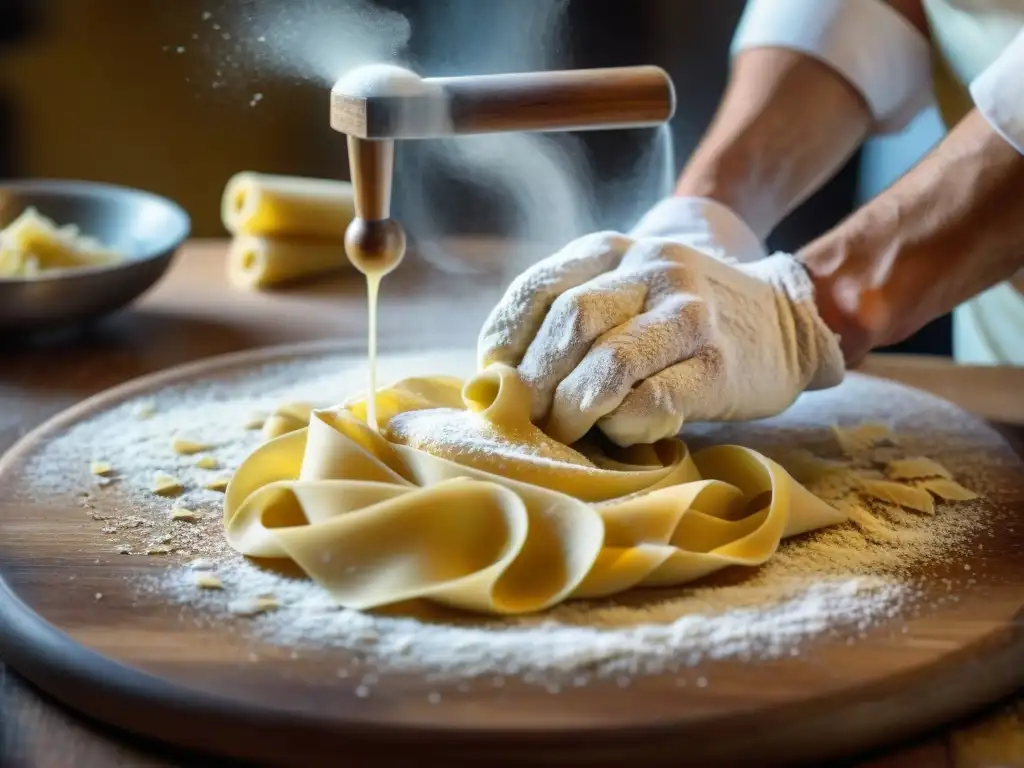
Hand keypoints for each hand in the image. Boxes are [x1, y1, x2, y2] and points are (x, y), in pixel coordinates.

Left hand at [477, 197, 844, 445]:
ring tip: (567, 429)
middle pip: (571, 323)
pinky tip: (621, 431)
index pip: (538, 288)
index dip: (505, 339)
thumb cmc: (678, 319)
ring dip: (574, 408)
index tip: (495, 378)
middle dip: (538, 380)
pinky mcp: (719, 365)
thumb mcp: (623, 290)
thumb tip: (494, 380)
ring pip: (610, 364)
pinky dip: (623, 425)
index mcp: (613, 248)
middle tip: (531, 416)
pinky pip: (653, 402)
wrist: (782, 322)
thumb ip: (568, 314)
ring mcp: (690, 314)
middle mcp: (652, 269)